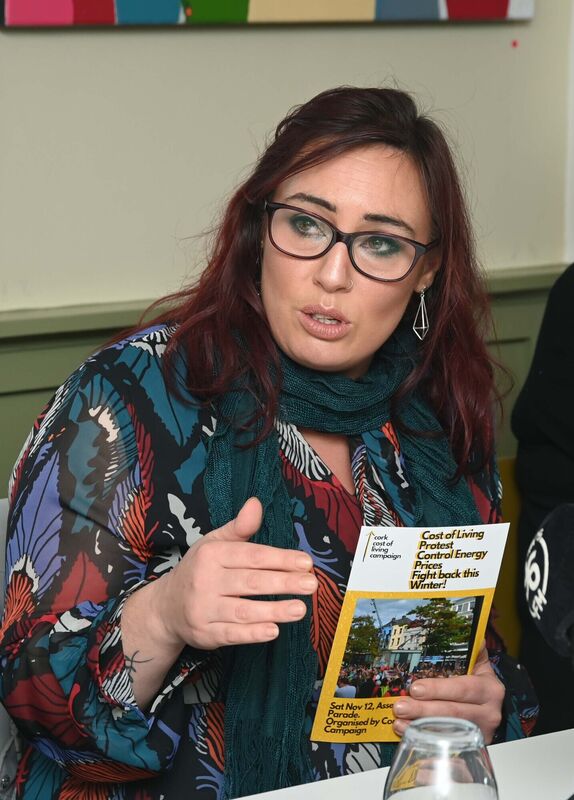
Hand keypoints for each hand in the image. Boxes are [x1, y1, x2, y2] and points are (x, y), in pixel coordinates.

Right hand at [149, 497, 316, 650]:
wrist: (166, 607)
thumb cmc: (199, 570)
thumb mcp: (214, 543)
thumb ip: (239, 527)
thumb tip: (256, 504)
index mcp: (211, 555)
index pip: (251, 556)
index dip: (280, 559)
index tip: (306, 562)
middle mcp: (205, 581)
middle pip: (250, 582)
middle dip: (283, 583)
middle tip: (311, 584)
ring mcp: (203, 609)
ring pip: (243, 610)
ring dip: (274, 610)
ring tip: (300, 608)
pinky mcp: (205, 634)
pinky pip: (232, 634)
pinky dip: (253, 634)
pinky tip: (274, 630)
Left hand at [392, 644, 503, 743]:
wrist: (491, 710)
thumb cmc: (479, 684)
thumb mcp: (479, 665)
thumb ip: (472, 649)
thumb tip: (471, 629)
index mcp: (489, 689)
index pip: (462, 688)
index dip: (438, 689)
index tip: (416, 688)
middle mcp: (488, 712)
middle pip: (453, 713)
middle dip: (423, 710)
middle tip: (400, 706)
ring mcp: (481, 732)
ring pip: (447, 730)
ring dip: (419, 725)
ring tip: (399, 720)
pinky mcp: (472, 747)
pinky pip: (445, 744)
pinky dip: (423, 738)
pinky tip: (406, 731)